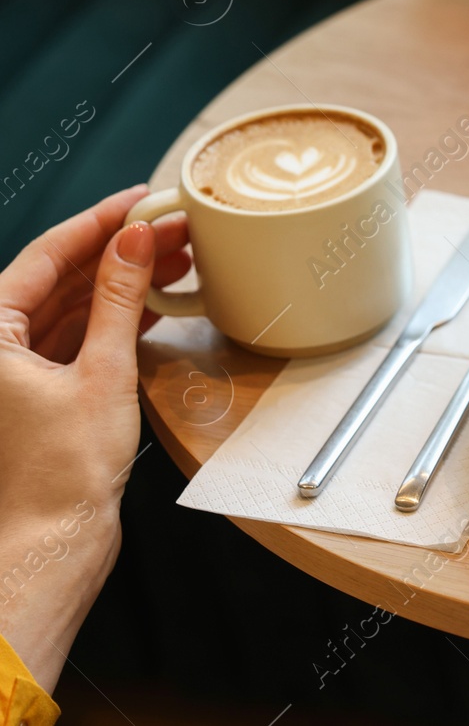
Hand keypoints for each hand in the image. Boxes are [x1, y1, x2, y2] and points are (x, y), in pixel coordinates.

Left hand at [0, 186, 188, 690]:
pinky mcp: (43, 389)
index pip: (46, 255)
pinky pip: (79, 333)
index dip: (99, 221)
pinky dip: (117, 314)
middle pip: (60, 276)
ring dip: (123, 279)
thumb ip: (117, 299)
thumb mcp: (102, 372)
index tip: (142, 198)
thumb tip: (133, 241)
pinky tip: (155, 299)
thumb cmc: (61, 473)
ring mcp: (17, 367)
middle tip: (175, 226)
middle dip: (120, 249)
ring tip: (178, 257)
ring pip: (73, 303)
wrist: (53, 542)